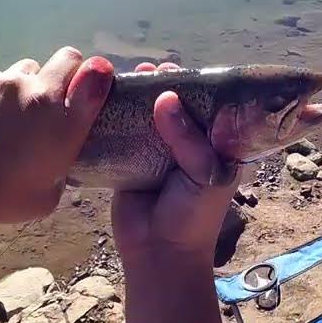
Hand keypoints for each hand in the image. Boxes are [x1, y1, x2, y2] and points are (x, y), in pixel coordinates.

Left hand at [0, 47, 113, 275]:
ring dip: (26, 85)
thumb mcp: (52, 192)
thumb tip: (64, 142)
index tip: (85, 92)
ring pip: (27, 69)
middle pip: (66, 59)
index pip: (97, 74)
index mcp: (66, 120)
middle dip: (64, 73)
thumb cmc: (7, 198)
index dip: (92, 79)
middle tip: (49, 101)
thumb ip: (65, 156)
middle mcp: (42, 91)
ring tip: (10, 113)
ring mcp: (8, 81)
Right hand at [112, 62, 239, 322]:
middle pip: (176, 108)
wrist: (159, 255)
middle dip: (165, 86)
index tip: (181, 69)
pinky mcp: (129, 162)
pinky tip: (107, 98)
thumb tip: (166, 99)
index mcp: (214, 148)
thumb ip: (189, 138)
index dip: (197, 87)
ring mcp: (156, 153)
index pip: (208, 109)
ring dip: (140, 97)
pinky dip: (116, 117)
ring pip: (148, 117)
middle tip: (152, 68)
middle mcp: (186, 146)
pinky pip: (123, 134)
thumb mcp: (206, 174)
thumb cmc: (193, 216)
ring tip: (133, 75)